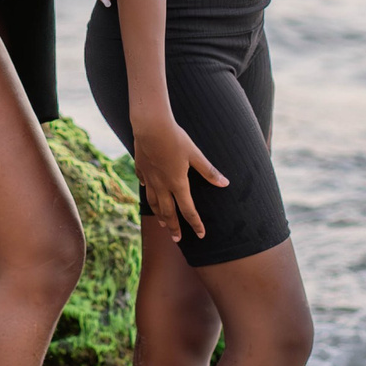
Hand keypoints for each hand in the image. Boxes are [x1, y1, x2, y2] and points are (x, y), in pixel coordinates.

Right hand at [133, 114, 227, 245]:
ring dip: (160, 215)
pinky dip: (148, 192)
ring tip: (162, 224)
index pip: (188, 210)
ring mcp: (149, 178)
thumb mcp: (195, 154)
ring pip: (154, 203)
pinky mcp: (141, 168)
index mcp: (177, 183)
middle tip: (177, 239)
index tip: (200, 235)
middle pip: (168, 212)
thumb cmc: (175, 139)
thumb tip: (225, 183)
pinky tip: (149, 192)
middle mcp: (162, 185)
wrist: (150, 126)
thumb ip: (208, 171)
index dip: (195, 223)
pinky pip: (145, 184)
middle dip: (174, 227)